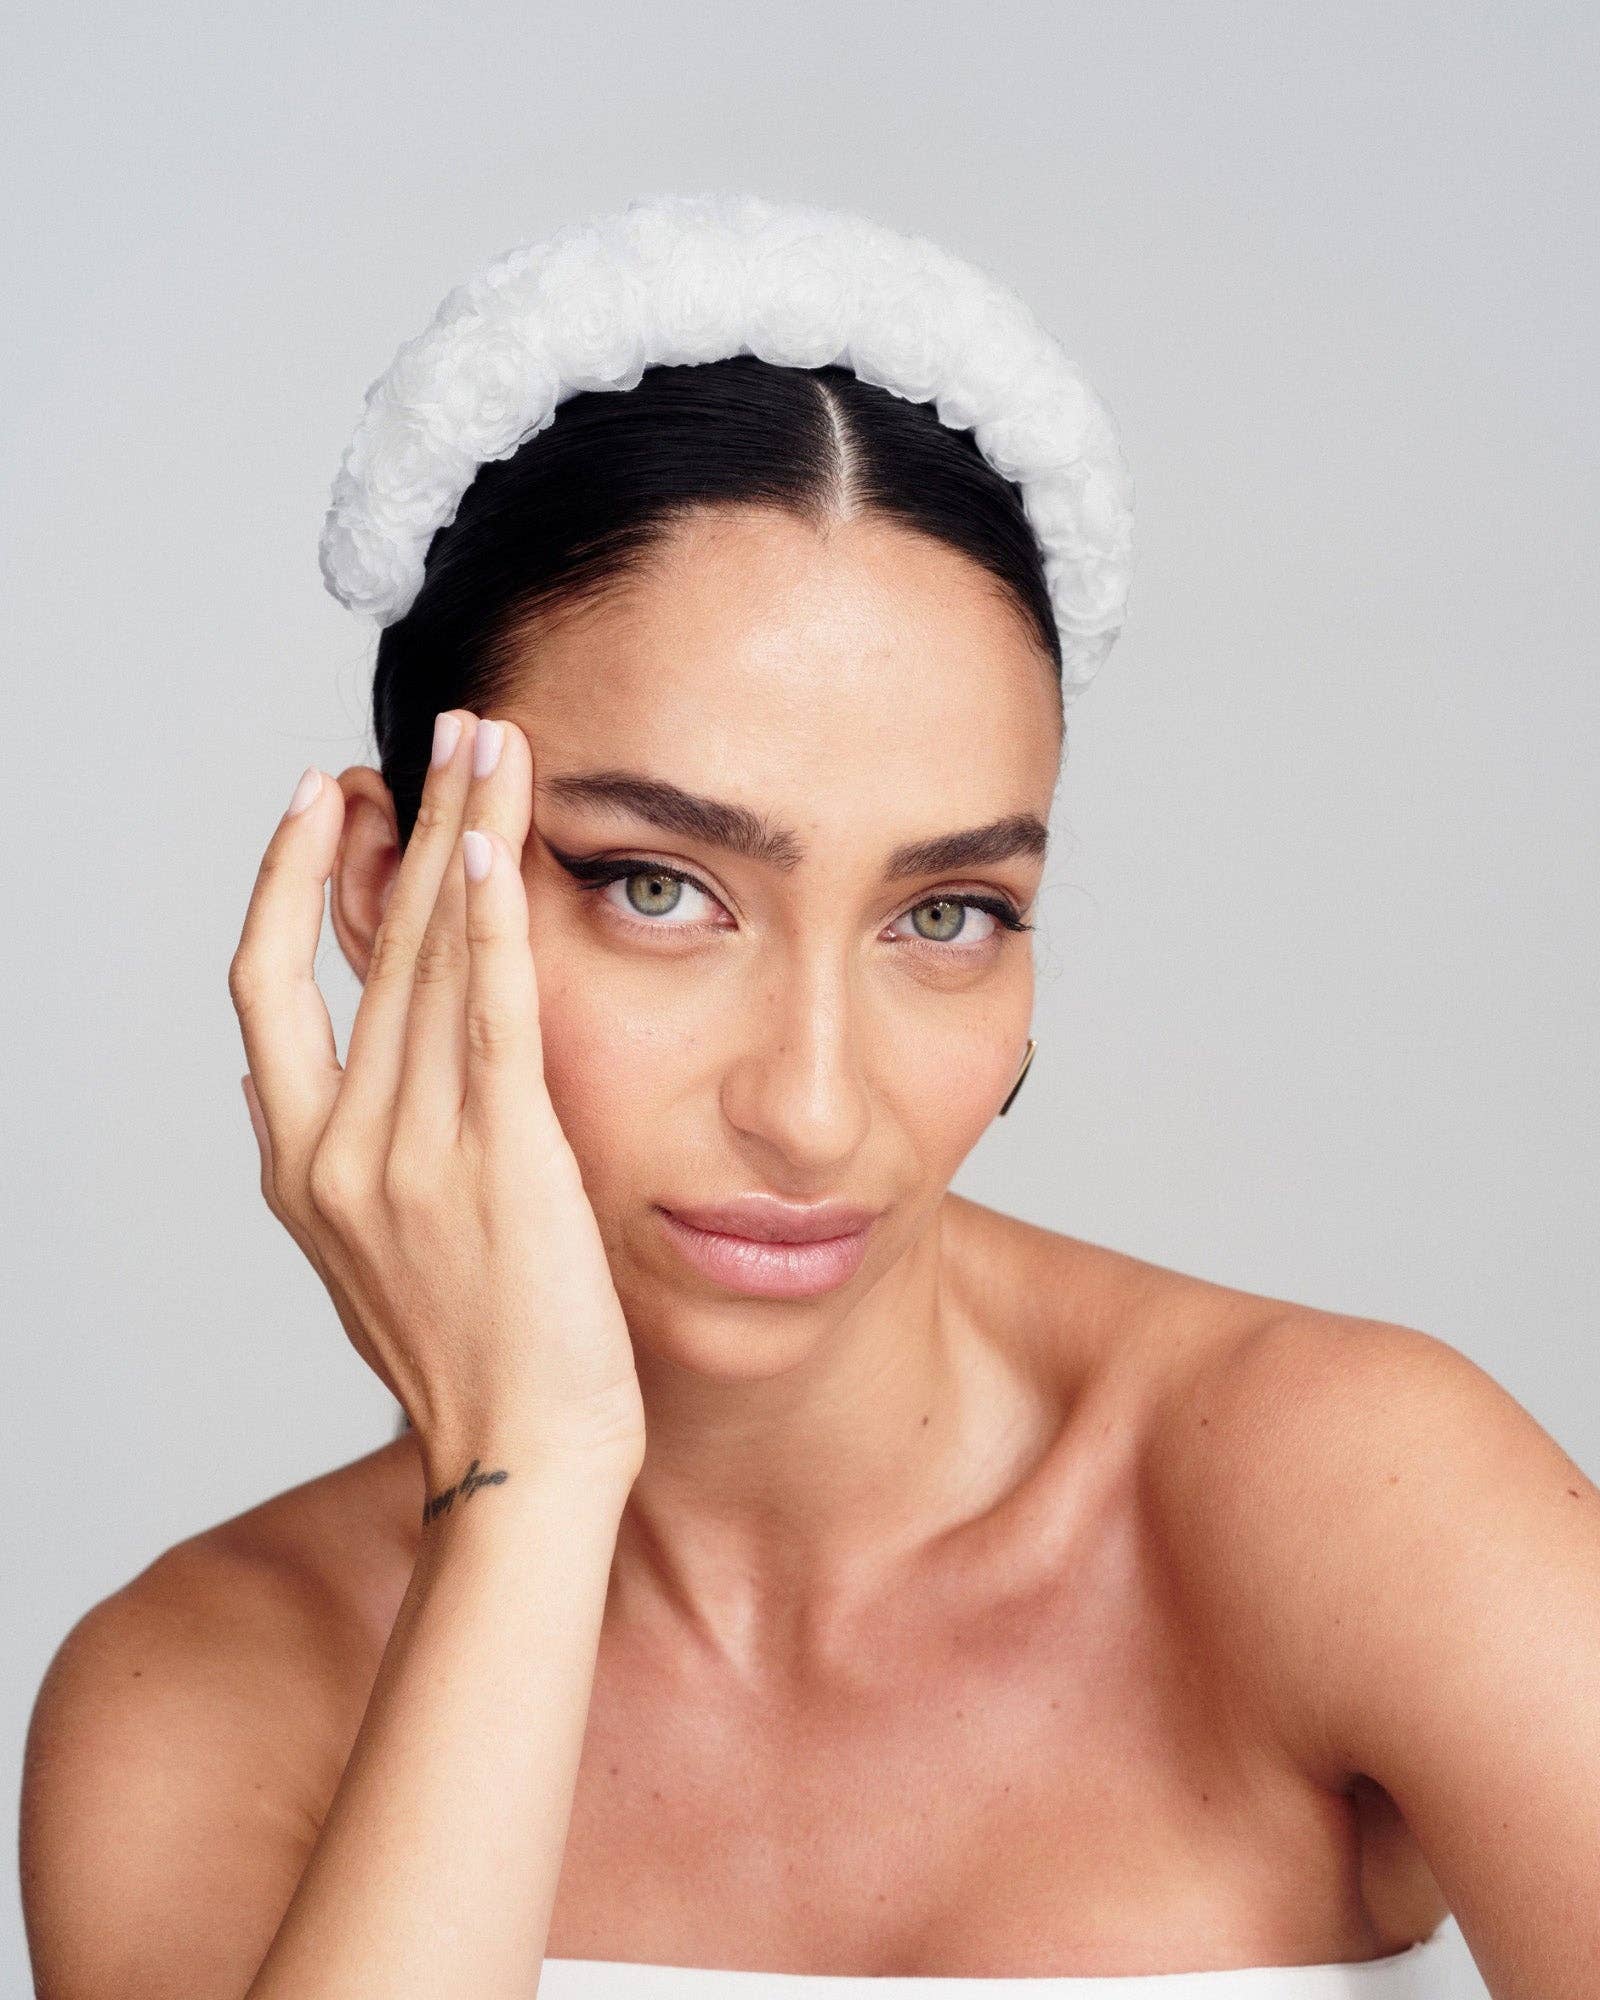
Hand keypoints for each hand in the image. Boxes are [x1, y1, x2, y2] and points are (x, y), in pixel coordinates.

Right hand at [229, 711, 646, 1490]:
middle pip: (364, 946)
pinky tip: (494, 842)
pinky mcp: (504, 1161)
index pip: (265, 992)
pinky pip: (490, 1015)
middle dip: (405, 822)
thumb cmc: (463, 1365)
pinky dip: (490, 922)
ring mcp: (416, 1154)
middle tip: (443, 730)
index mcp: (299, 1169)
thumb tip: (268, 1083)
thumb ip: (317, 1166)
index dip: (287, 885)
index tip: (322, 805)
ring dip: (463, 836)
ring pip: (430, 959)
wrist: (522, 1463)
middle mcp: (341, 1150)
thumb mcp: (354, 1263)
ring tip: (491, 744)